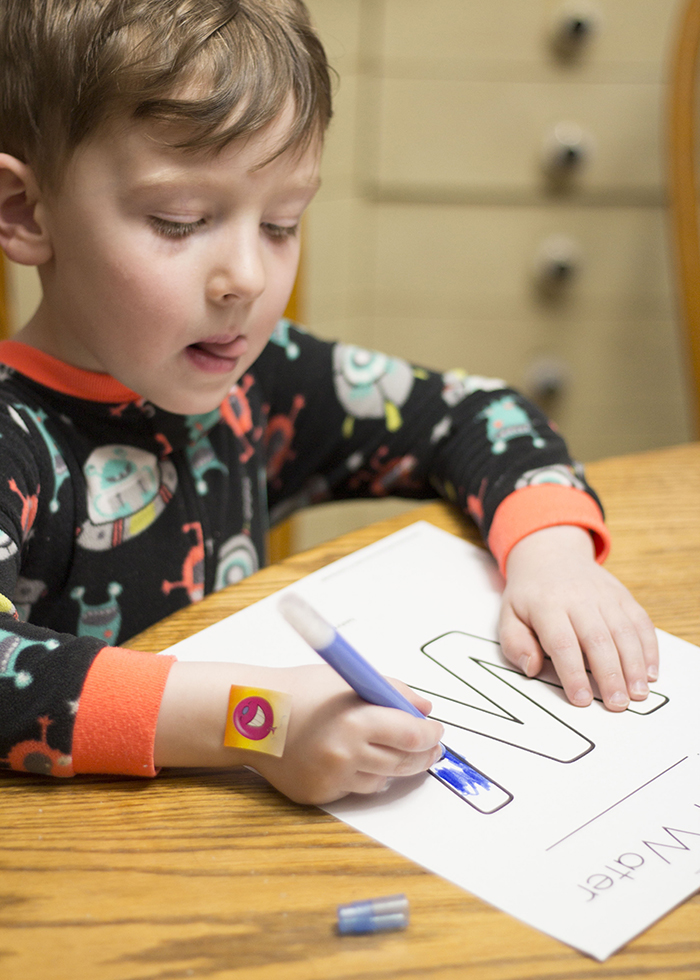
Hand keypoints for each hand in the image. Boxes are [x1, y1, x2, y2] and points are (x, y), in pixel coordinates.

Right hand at [154, 661, 443, 804]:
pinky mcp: (319, 795)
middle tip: (430, 747)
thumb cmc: (301, 690)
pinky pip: (355, 789)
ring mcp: (332, 779)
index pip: (412, 736)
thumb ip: (391, 691)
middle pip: (404, 763)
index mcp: (357, 720)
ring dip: (396, 768)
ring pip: (383, 781)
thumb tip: (424, 710)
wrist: (250, 716)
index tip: (435, 730)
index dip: (430, 735)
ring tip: (401, 755)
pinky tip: (362, 762)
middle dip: (423, 755)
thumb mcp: (348, 679)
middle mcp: (347, 754)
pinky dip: (365, 777)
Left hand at [499, 525, 657, 710]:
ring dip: (634, 665)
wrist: (551, 554)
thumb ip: (515, 644)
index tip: (582, 699)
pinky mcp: (622, 595)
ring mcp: (604, 596)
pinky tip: (651, 672)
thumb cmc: (530, 594)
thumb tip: (531, 669)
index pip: (562, 643)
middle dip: (610, 674)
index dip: (574, 673)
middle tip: (618, 704)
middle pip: (598, 639)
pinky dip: (649, 648)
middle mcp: (578, 599)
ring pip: (624, 631)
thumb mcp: (509, 615)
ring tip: (638, 693)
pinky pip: (641, 621)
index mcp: (547, 605)